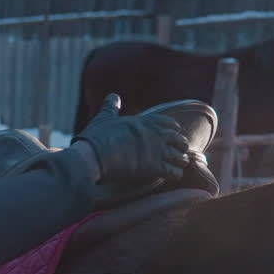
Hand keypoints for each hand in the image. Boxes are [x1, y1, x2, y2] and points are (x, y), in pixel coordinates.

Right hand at [71, 94, 189, 183]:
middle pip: (179, 140)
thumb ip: (111, 107)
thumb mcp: (104, 118)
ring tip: (178, 166)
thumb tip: (112, 96)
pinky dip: (176, 175)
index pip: (169, 123)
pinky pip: (174, 172)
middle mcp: (155, 134)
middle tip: (178, 153)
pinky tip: (173, 176)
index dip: (173, 130)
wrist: (93, 156)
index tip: (173, 135)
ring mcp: (157, 151)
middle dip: (180, 147)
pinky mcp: (155, 167)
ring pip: (180, 157)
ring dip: (180, 162)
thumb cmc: (96, 138)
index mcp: (145, 121)